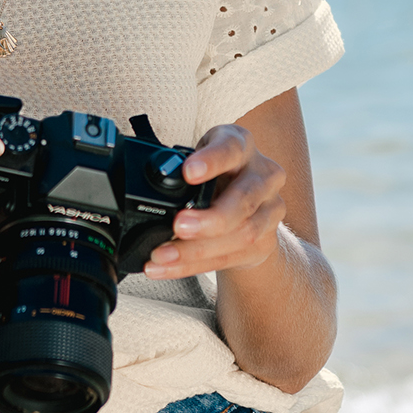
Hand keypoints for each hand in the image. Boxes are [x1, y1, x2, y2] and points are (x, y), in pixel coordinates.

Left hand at [141, 123, 285, 279]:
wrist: (248, 208)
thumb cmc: (215, 177)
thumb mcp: (199, 163)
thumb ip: (179, 172)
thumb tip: (142, 190)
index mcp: (240, 145)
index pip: (230, 148)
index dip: (211, 160)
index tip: (188, 172)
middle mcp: (262, 175)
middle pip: (243, 199)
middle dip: (210, 218)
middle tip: (179, 225)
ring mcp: (271, 209)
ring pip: (241, 234)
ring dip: (197, 249)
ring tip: (163, 255)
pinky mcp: (266, 241)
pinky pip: (230, 257)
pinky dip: (193, 265)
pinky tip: (169, 266)